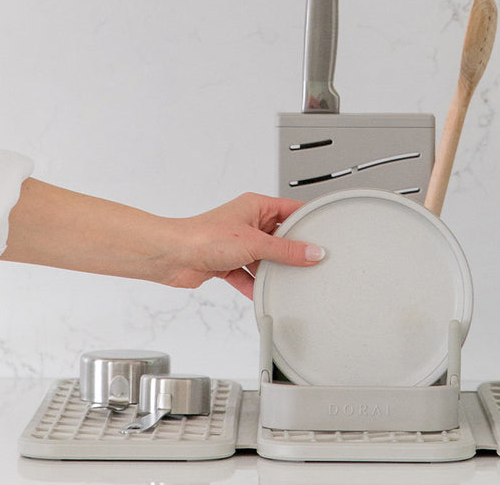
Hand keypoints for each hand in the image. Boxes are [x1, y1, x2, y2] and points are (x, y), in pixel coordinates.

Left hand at [162, 192, 323, 296]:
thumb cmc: (204, 236)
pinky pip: (249, 275)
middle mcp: (248, 222)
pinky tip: (263, 294)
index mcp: (256, 206)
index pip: (292, 209)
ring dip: (273, 271)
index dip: (309, 220)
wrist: (172, 256)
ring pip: (266, 258)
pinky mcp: (228, 262)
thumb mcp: (255, 243)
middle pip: (280, 237)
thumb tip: (312, 252)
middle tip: (312, 261)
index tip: (326, 232)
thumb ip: (286, 251)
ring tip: (288, 281)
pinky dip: (255, 285)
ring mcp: (238, 244)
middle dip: (293, 251)